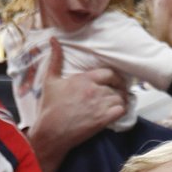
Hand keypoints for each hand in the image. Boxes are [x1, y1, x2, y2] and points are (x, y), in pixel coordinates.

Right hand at [28, 38, 129, 171]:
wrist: (51, 132)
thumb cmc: (49, 107)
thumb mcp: (50, 80)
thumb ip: (55, 59)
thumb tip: (54, 40)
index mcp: (84, 78)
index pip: (110, 73)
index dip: (115, 78)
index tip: (115, 82)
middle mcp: (94, 90)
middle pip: (116, 86)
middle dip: (118, 90)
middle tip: (118, 94)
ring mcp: (100, 105)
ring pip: (120, 98)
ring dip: (120, 101)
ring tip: (118, 104)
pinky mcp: (103, 120)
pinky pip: (121, 111)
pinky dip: (122, 111)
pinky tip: (117, 112)